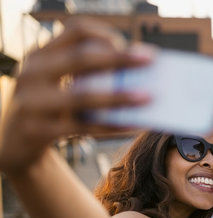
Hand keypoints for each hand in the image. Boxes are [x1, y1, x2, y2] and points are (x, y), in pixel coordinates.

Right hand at [0, 18, 152, 173]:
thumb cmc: (49, 108)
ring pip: (81, 96)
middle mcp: (32, 72)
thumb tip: (139, 77)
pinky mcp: (37, 130)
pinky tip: (134, 125)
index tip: (131, 45)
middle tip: (149, 60)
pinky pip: (82, 127)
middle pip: (80, 58)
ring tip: (148, 97)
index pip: (75, 31)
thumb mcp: (58, 84)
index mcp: (41, 54)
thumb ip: (88, 75)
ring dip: (119, 96)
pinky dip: (111, 126)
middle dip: (118, 58)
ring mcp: (31, 102)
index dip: (105, 34)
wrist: (13, 142)